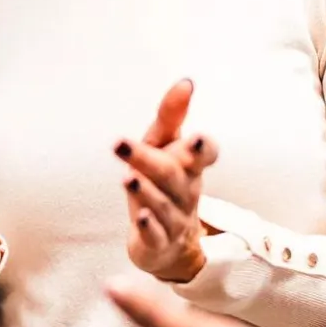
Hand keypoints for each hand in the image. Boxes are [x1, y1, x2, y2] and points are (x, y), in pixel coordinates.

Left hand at [116, 79, 215, 283]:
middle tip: (120, 143)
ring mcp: (174, 219)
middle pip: (171, 175)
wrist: (171, 245)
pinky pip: (156, 236)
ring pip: (162, 205)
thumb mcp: (165, 147)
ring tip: (127, 178)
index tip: (196, 136)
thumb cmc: (166, 185)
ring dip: (145, 191)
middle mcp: (185, 192)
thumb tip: (186, 82)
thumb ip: (171, 116)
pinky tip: (140, 217)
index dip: (204, 148)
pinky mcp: (158, 243)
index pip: (205, 155)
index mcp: (190, 167)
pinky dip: (149, 227)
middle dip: (148, 159)